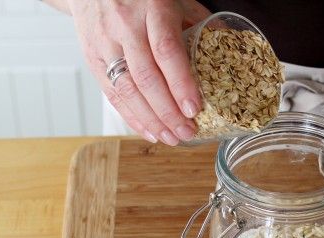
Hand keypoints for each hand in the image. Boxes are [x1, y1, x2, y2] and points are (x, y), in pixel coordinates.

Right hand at [67, 0, 210, 144]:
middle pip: (146, 77)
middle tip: (188, 132)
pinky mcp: (92, 59)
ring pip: (127, 90)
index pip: (167, 51)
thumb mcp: (177, 1)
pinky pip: (112, 94)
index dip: (181, 83)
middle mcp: (125, 26)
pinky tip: (150, 132)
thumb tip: (231, 54)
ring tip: (171, 138)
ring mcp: (105, 43)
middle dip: (168, 112)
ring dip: (151, 121)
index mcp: (152, 10)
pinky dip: (132, 117)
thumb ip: (201, 25)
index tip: (194, 109)